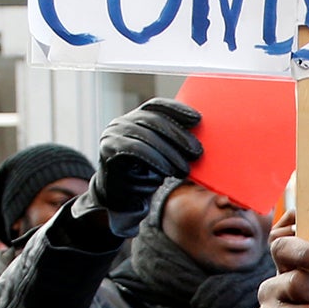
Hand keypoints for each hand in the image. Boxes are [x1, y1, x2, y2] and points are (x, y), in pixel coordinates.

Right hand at [95, 99, 201, 216]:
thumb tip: (200, 139)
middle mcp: (121, 122)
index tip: (198, 119)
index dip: (177, 109)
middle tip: (197, 152)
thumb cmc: (144, 177)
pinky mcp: (108, 150)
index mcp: (134, 119)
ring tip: (185, 169)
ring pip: (146, 135)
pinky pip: (135, 150)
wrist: (119, 200)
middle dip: (178, 135)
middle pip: (154, 120)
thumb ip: (173, 143)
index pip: (156, 106)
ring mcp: (112, 134)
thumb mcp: (161, 156)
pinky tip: (167, 171)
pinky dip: (155, 160)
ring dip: (170, 153)